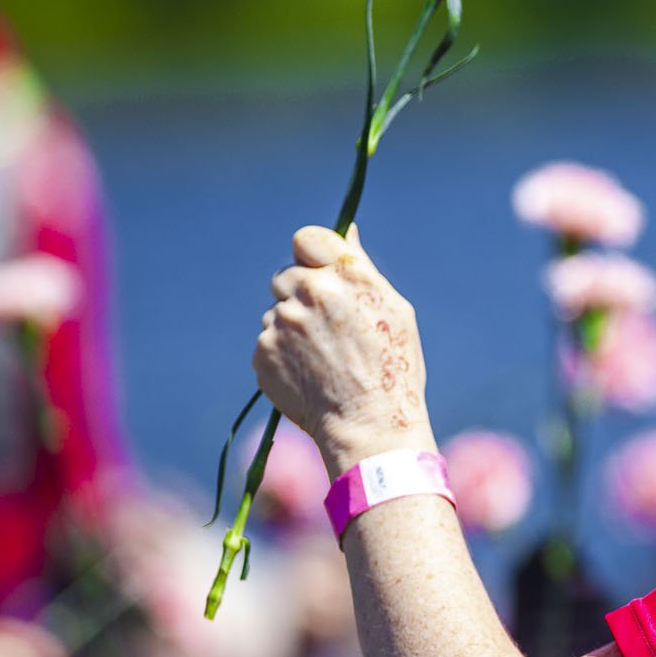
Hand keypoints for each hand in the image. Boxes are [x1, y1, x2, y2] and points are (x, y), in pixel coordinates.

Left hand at [252, 224, 433, 467]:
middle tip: (327, 327)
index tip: (319, 272)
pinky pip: (268, 341)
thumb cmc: (392, 367)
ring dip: (292, 327)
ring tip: (323, 358)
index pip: (306, 238)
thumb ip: (359, 266)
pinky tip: (308, 373)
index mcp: (344, 275)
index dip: (311, 255)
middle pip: (286, 275)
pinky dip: (283, 354)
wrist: (369, 426)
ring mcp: (281, 323)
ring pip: (277, 311)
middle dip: (301, 294)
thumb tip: (345, 230)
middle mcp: (309, 293)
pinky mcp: (263, 352)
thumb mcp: (393, 309)